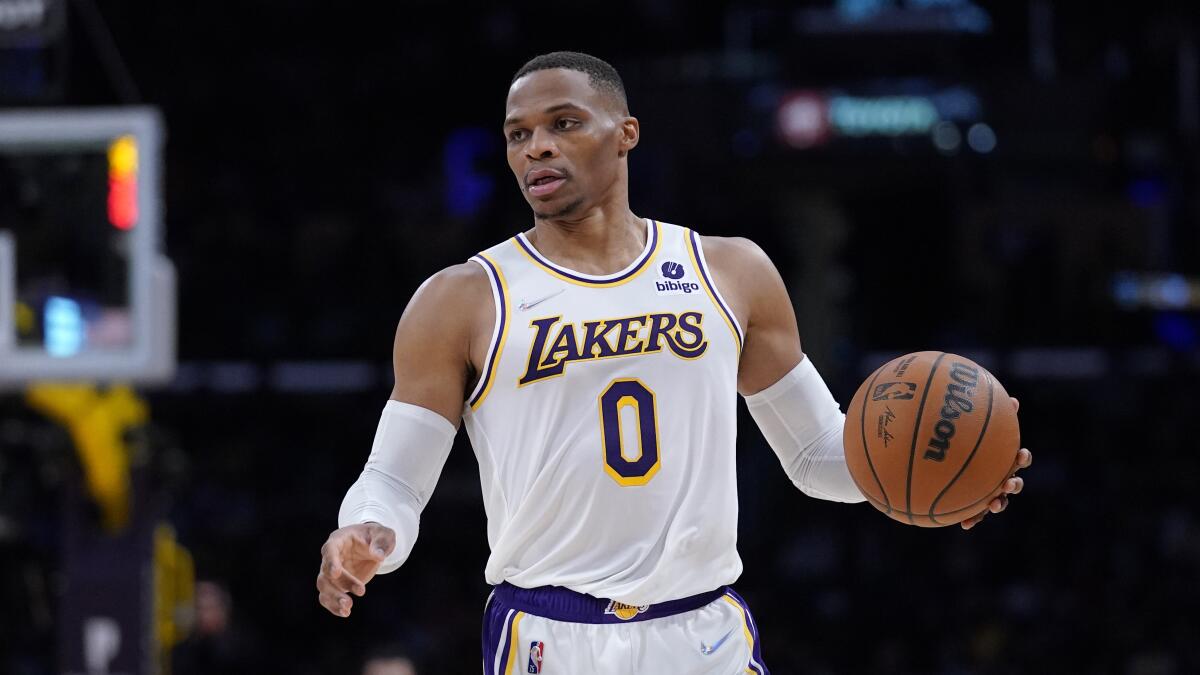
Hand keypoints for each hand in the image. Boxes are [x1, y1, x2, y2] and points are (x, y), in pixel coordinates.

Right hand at [316, 522, 395, 616]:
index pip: (330, 550)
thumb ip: (382, 542)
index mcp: (338, 540)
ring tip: (348, 609)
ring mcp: (331, 572)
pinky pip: (328, 597)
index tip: (336, 573)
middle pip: (326, 573)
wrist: (372, 545)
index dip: (331, 561)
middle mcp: (330, 557)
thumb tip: (378, 556)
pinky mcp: (336, 584)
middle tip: (361, 591)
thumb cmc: (375, 536)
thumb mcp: (384, 534)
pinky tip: (345, 613)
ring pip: (324, 587)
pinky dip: (334, 606)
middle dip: (340, 584)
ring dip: (334, 599)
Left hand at [961, 397, 1031, 530]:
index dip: (1021, 458)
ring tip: (994, 505)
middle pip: (1014, 482)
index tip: (1020, 454)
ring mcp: (990, 493)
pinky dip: (973, 520)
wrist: (950, 467)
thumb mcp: (971, 430)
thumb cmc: (964, 444)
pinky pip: (976, 514)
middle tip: (1008, 483)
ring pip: (999, 501)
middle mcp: (1001, 477)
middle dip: (1014, 484)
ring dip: (999, 504)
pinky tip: (965, 526)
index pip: (1017, 458)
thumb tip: (1003, 397)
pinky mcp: (976, 506)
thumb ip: (985, 416)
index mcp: (1002, 460)